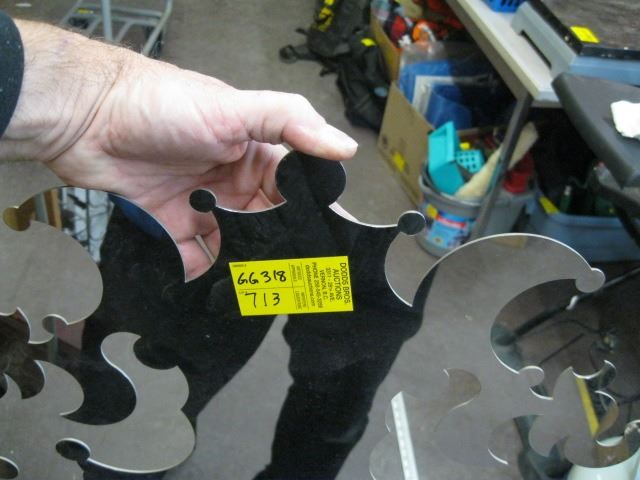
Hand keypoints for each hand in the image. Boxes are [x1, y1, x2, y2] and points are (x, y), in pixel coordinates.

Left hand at [0, 20, 357, 278]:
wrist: (87, 117)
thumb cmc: (162, 105)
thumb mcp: (234, 108)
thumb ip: (290, 122)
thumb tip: (344, 147)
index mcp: (255, 154)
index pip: (295, 190)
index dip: (311, 216)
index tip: (327, 245)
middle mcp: (232, 181)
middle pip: (265, 225)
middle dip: (275, 249)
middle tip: (290, 279)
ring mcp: (202, 204)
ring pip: (232, 245)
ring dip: (240, 264)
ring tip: (252, 289)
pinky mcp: (171, 223)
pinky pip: (192, 256)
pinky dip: (199, 270)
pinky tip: (208, 282)